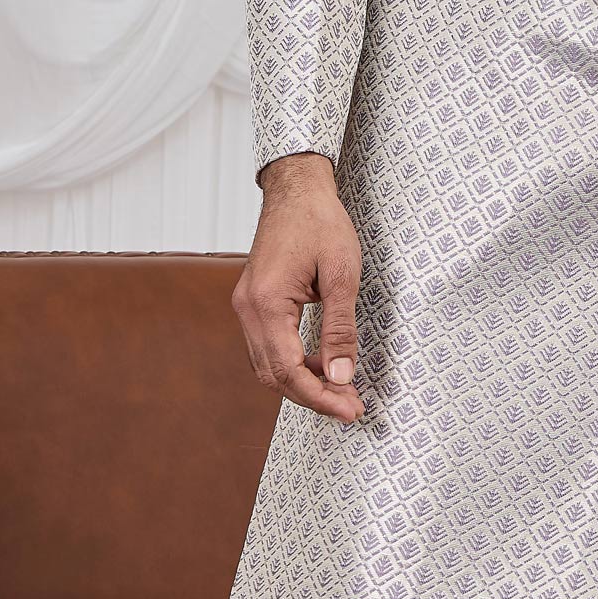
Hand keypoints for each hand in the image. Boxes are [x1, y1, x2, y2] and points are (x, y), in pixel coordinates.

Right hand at [232, 153, 366, 419]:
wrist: (297, 188)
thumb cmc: (319, 222)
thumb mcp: (341, 275)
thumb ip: (340, 329)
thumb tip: (341, 376)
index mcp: (266, 304)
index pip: (289, 370)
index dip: (321, 397)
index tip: (351, 409)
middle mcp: (247, 309)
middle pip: (274, 375)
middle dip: (313, 397)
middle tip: (351, 406)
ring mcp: (246, 306)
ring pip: (268, 365)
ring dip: (303, 383)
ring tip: (341, 390)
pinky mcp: (253, 302)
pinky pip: (268, 346)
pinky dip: (293, 363)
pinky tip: (321, 363)